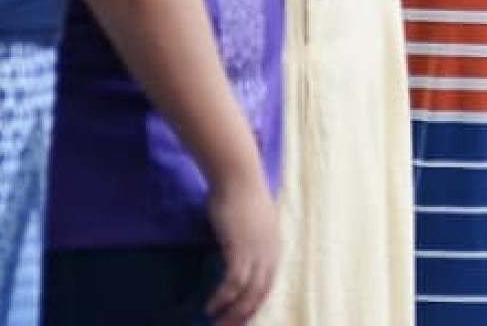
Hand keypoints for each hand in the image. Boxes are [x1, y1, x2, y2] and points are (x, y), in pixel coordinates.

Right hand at [203, 167, 281, 325]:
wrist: (237, 175)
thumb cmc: (239, 193)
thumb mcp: (251, 223)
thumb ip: (249, 240)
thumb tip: (237, 252)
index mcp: (275, 247)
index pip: (268, 285)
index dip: (255, 304)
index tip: (241, 319)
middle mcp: (271, 253)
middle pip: (261, 295)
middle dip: (244, 316)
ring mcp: (257, 252)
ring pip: (249, 295)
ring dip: (233, 313)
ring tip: (217, 324)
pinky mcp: (240, 249)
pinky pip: (234, 284)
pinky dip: (222, 299)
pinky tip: (211, 307)